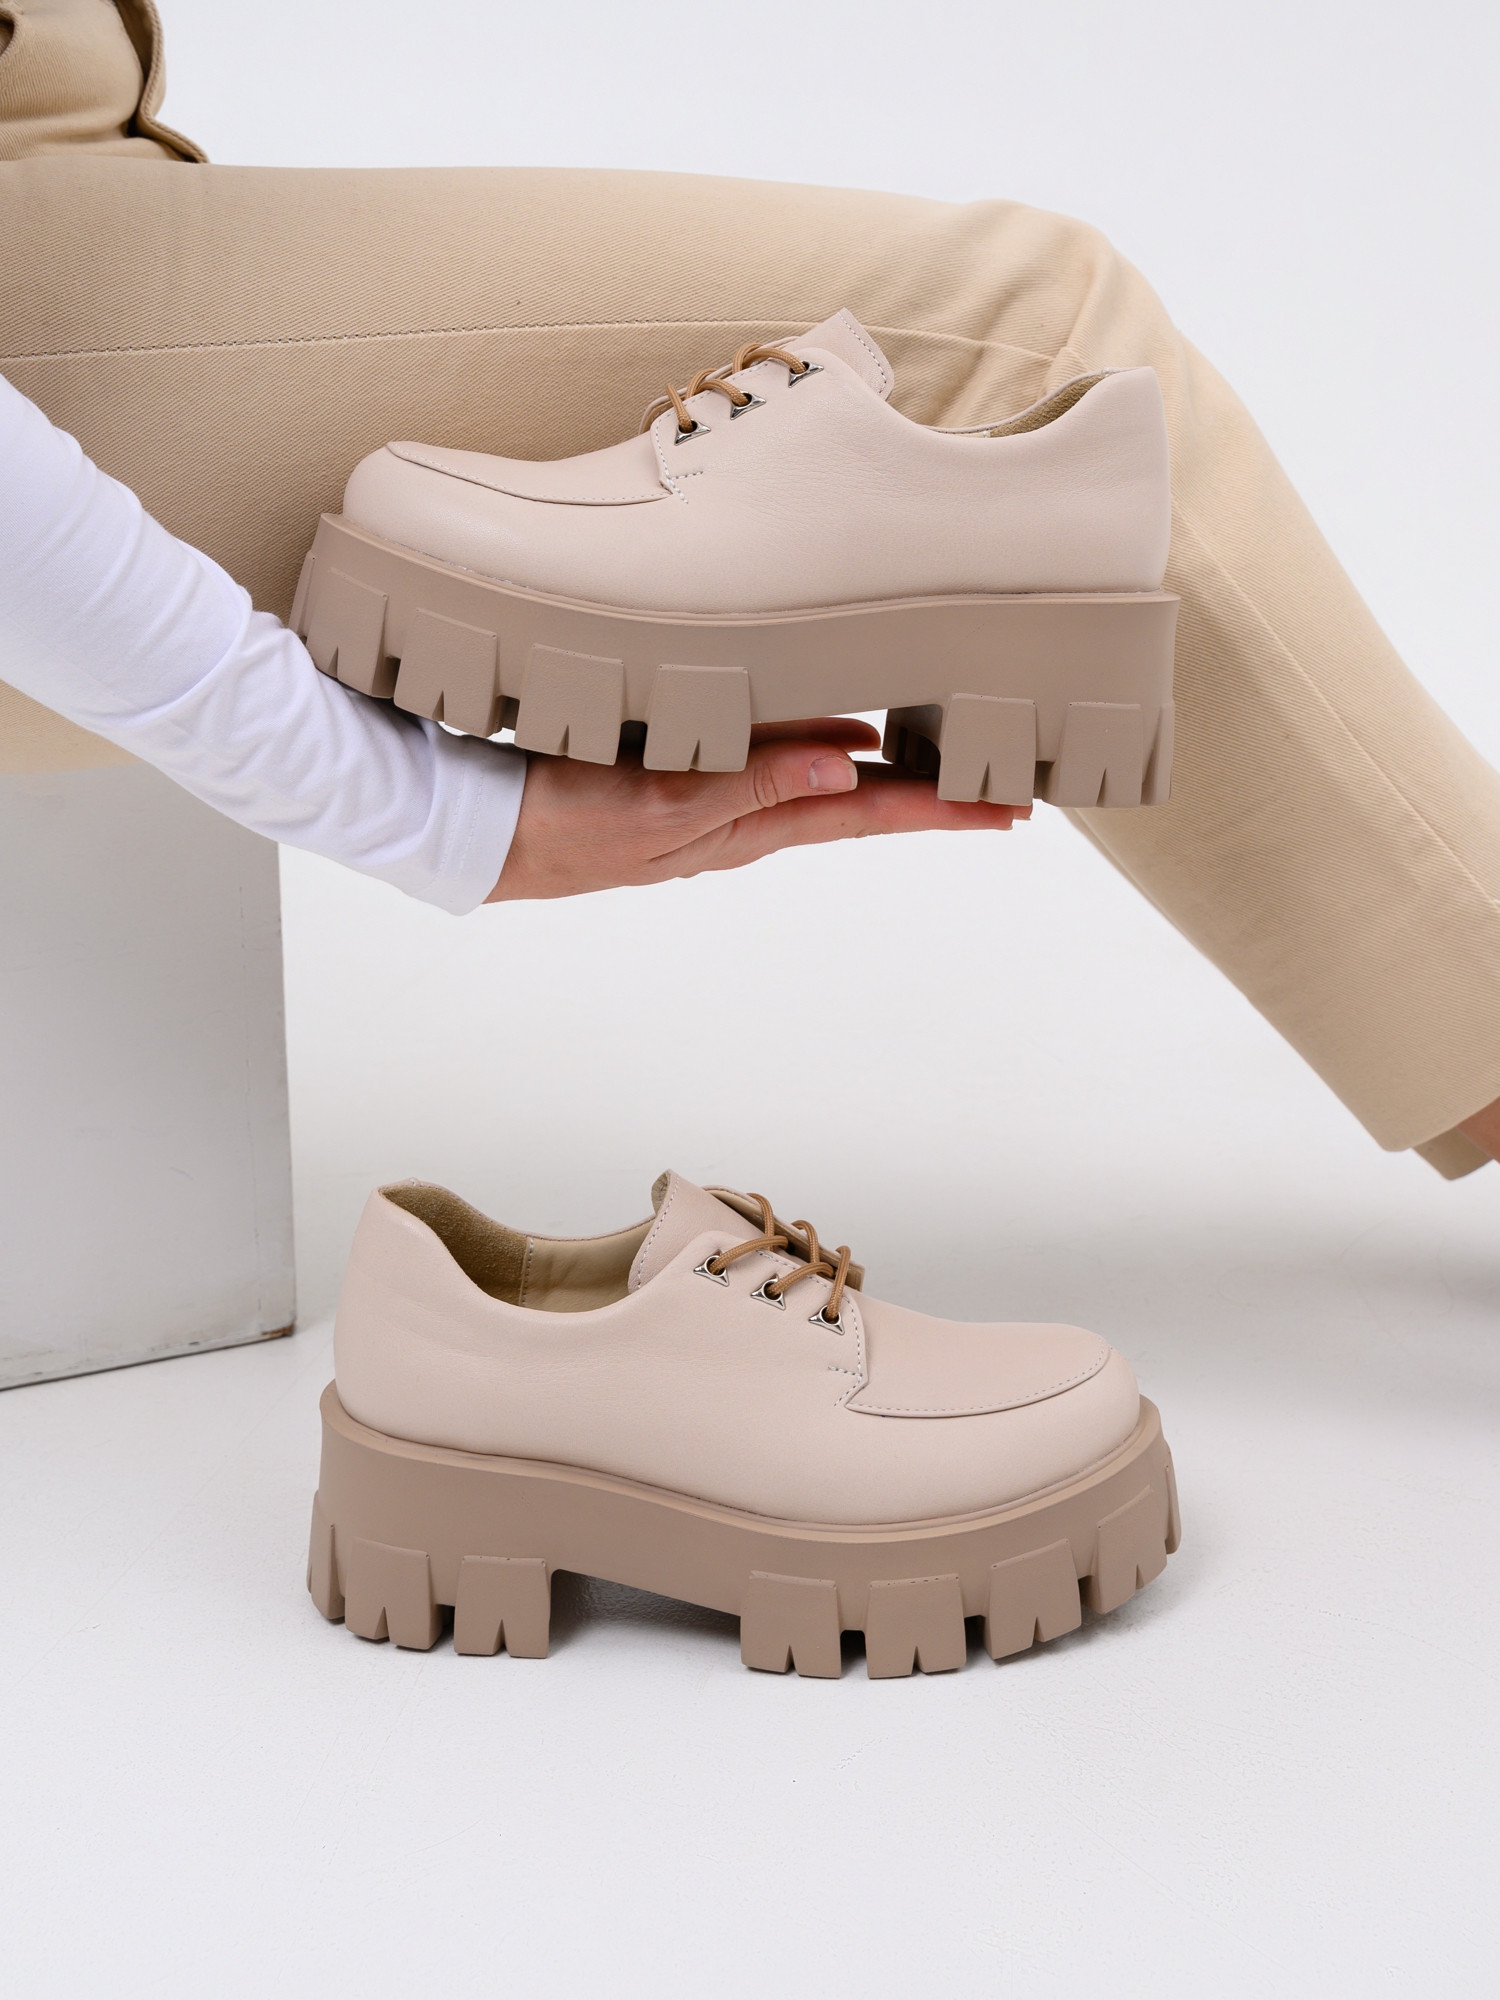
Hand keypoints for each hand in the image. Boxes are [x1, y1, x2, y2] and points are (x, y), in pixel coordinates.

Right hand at [485, 718, 1026, 901]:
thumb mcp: (663, 808)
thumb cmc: (563, 826)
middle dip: (926, 789)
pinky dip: (812, 736)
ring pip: (815, 770)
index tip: (1006, 812)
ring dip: (877, 762)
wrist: (479, 830)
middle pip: (856, 794)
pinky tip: (833, 720)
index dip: (937, 811)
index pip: (864, 812)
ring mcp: (710, 791)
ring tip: (937, 749)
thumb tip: (847, 762)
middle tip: (996, 778)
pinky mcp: (677, 765)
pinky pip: (766, 749)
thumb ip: (752, 783)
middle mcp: (742, 810)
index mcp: (747, 824)